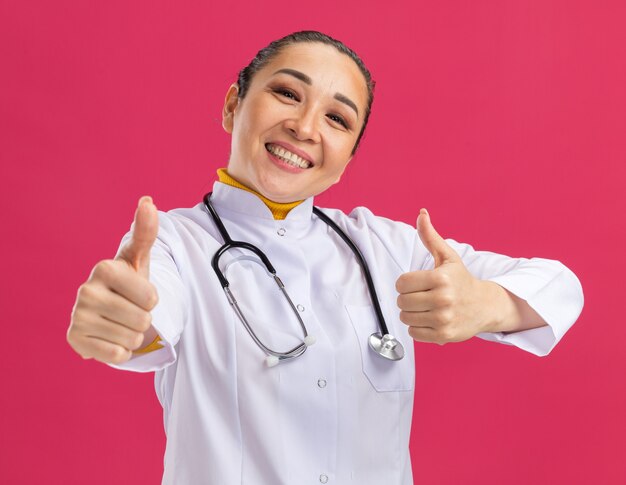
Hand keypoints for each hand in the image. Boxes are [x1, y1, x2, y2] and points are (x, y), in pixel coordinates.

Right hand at [67, 196, 159, 363]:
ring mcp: (78, 317)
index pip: (152, 298)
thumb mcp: (139, 258)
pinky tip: (110, 337)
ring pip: (132, 339)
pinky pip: (118, 355)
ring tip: (121, 322)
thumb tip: (148, 201)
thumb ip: (146, 232)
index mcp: (103, 268)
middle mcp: (85, 291)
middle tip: (129, 310)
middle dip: (143, 319)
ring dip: (134, 335)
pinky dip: (121, 351)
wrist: (108, 311)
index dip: (152, 299)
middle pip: (143, 320)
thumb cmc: (129, 282)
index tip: (137, 292)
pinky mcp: (75, 342)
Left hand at [395, 209, 489, 344]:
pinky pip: (413, 332)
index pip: (401, 283)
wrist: (485, 306)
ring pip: (405, 317)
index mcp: (440, 278)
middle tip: (422, 296)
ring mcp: (443, 319)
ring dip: (412, 313)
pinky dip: (417, 327)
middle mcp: (442, 299)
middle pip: (401, 301)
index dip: (405, 283)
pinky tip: (430, 319)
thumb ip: (430, 236)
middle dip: (407, 298)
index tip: (417, 283)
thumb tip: (421, 213)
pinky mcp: (443, 335)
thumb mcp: (447, 257)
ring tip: (426, 307)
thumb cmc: (461, 280)